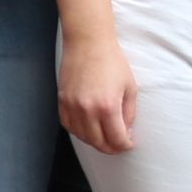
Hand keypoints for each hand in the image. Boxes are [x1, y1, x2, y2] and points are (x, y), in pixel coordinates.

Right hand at [60, 34, 140, 153]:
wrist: (88, 43)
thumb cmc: (113, 62)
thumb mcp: (130, 88)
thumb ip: (129, 113)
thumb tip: (126, 131)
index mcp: (108, 106)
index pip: (116, 138)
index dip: (125, 145)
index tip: (129, 143)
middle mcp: (87, 109)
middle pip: (98, 142)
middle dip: (111, 148)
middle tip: (118, 145)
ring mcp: (72, 105)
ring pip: (81, 136)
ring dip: (94, 141)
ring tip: (103, 138)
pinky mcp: (62, 100)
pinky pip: (67, 124)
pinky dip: (78, 131)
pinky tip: (87, 129)